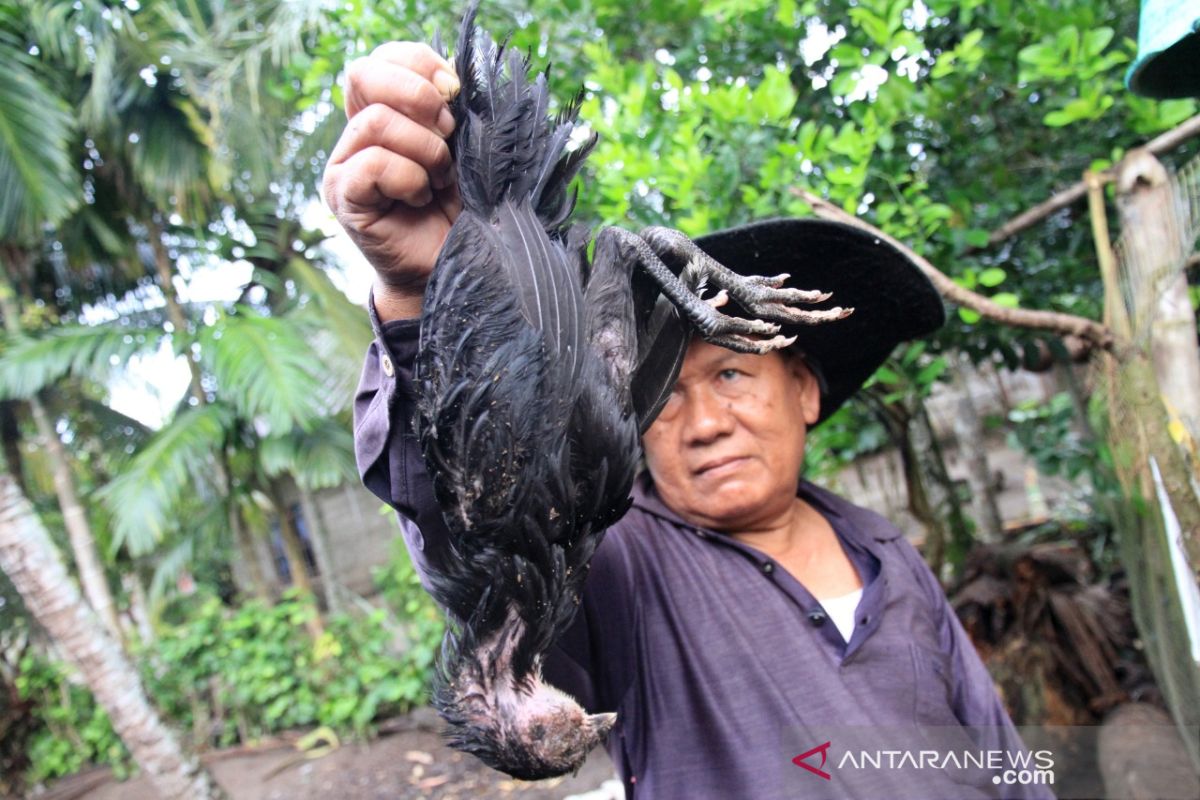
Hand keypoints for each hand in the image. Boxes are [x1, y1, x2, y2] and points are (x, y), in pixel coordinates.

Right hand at [323, 42, 462, 319]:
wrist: (453, 265)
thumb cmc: (461, 207)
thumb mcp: (463, 149)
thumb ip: (451, 111)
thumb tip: (449, 82)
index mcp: (385, 111)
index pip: (385, 57)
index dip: (421, 63)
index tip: (455, 93)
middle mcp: (356, 133)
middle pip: (363, 74)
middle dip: (417, 96)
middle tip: (447, 136)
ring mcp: (343, 165)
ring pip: (376, 121)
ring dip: (425, 150)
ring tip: (437, 181)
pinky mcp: (344, 198)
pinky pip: (372, 164)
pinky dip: (409, 178)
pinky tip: (420, 199)